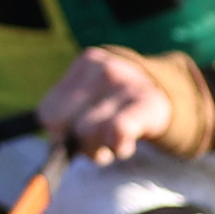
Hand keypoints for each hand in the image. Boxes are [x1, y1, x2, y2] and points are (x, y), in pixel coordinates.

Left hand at [42, 46, 214, 162]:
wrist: (165, 95)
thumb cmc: (117, 106)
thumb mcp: (87, 102)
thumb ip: (64, 122)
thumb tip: (58, 147)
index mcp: (86, 64)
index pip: (49, 114)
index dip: (59, 133)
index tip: (75, 135)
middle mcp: (104, 67)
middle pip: (67, 125)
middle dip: (79, 143)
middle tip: (98, 142)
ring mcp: (126, 82)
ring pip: (88, 132)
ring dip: (99, 149)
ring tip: (112, 142)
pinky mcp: (146, 103)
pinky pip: (117, 130)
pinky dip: (117, 146)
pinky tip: (123, 146)